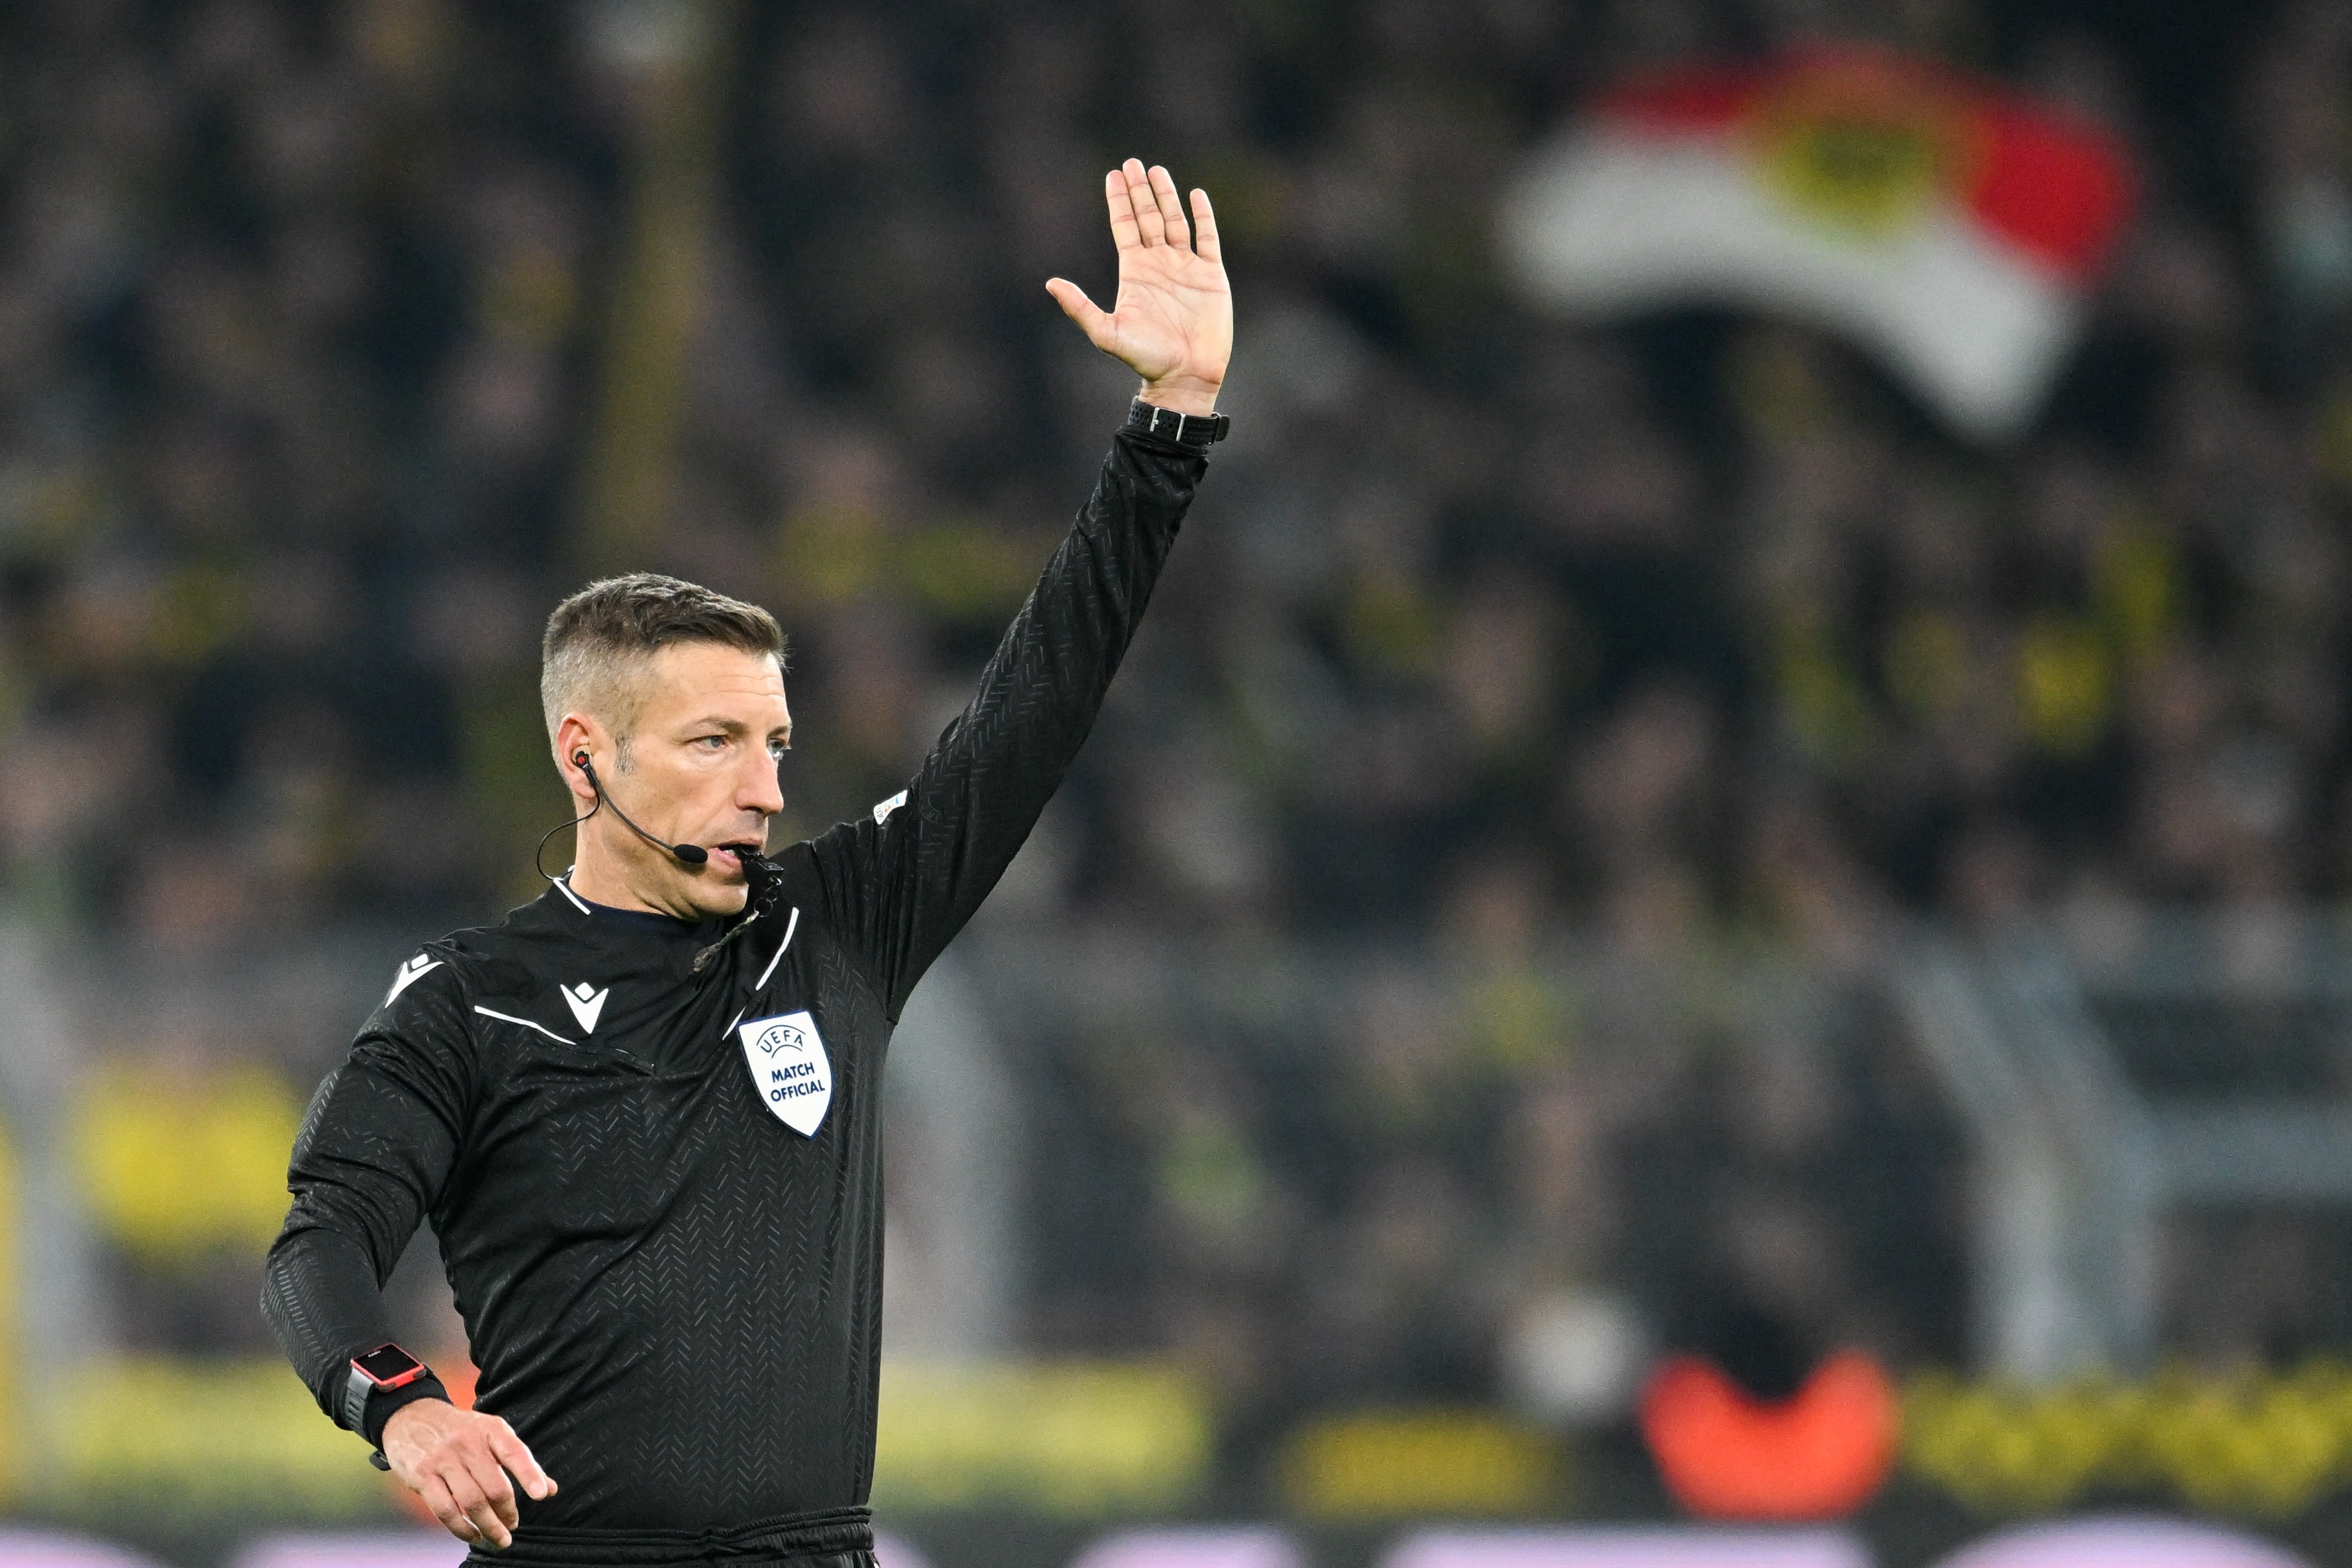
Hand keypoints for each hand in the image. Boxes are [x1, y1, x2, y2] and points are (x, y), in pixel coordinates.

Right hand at [383, 1398, 556, 1549]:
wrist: (410, 1416)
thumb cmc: (461, 1430)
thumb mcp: (491, 1433)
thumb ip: (519, 1461)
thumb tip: (550, 1490)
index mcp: (491, 1429)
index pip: (515, 1452)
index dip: (530, 1475)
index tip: (541, 1495)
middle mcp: (468, 1442)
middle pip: (494, 1486)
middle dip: (508, 1513)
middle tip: (513, 1526)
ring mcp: (443, 1460)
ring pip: (472, 1502)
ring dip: (489, 1526)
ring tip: (499, 1538)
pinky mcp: (422, 1476)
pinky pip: (445, 1510)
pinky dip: (461, 1528)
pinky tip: (472, 1535)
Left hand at [1047, 159, 1231, 417]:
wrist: (1185, 376)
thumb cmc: (1145, 358)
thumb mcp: (1106, 333)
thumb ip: (1078, 307)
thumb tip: (1050, 283)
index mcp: (1134, 271)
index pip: (1124, 226)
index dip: (1118, 201)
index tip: (1113, 174)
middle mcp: (1158, 264)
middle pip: (1147, 217)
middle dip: (1140, 190)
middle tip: (1132, 162)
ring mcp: (1185, 267)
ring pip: (1175, 221)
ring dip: (1167, 196)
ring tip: (1157, 170)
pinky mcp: (1211, 275)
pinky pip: (1207, 238)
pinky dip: (1203, 216)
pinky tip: (1196, 195)